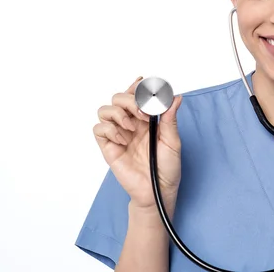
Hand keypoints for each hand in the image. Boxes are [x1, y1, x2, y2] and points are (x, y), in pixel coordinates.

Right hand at [93, 76, 183, 209]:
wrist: (157, 190)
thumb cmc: (167, 168)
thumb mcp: (172, 142)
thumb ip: (170, 119)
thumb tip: (175, 97)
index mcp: (147, 120)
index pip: (136, 96)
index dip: (136, 87)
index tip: (143, 82)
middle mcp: (131, 124)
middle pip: (118, 98)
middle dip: (130, 101)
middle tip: (144, 114)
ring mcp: (118, 135)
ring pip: (105, 110)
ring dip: (118, 113)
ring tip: (132, 128)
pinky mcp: (109, 147)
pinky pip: (98, 129)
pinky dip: (109, 129)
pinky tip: (123, 139)